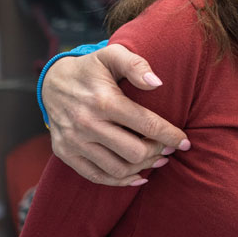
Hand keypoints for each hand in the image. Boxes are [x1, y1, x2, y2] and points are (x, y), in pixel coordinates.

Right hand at [42, 44, 188, 185]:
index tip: (185, 141)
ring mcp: (74, 141)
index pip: (146, 124)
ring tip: (157, 159)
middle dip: (158, 152)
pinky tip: (138, 175)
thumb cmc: (91, 69)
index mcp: (104, 101)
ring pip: (117, 169)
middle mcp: (87, 124)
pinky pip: (96, 176)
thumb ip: (136, 64)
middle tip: (169, 148)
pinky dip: (120, 181)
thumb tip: (157, 83)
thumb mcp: (112, 55)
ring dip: (143, 167)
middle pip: (134, 152)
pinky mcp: (64, 153)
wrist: (51, 82)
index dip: (170, 135)